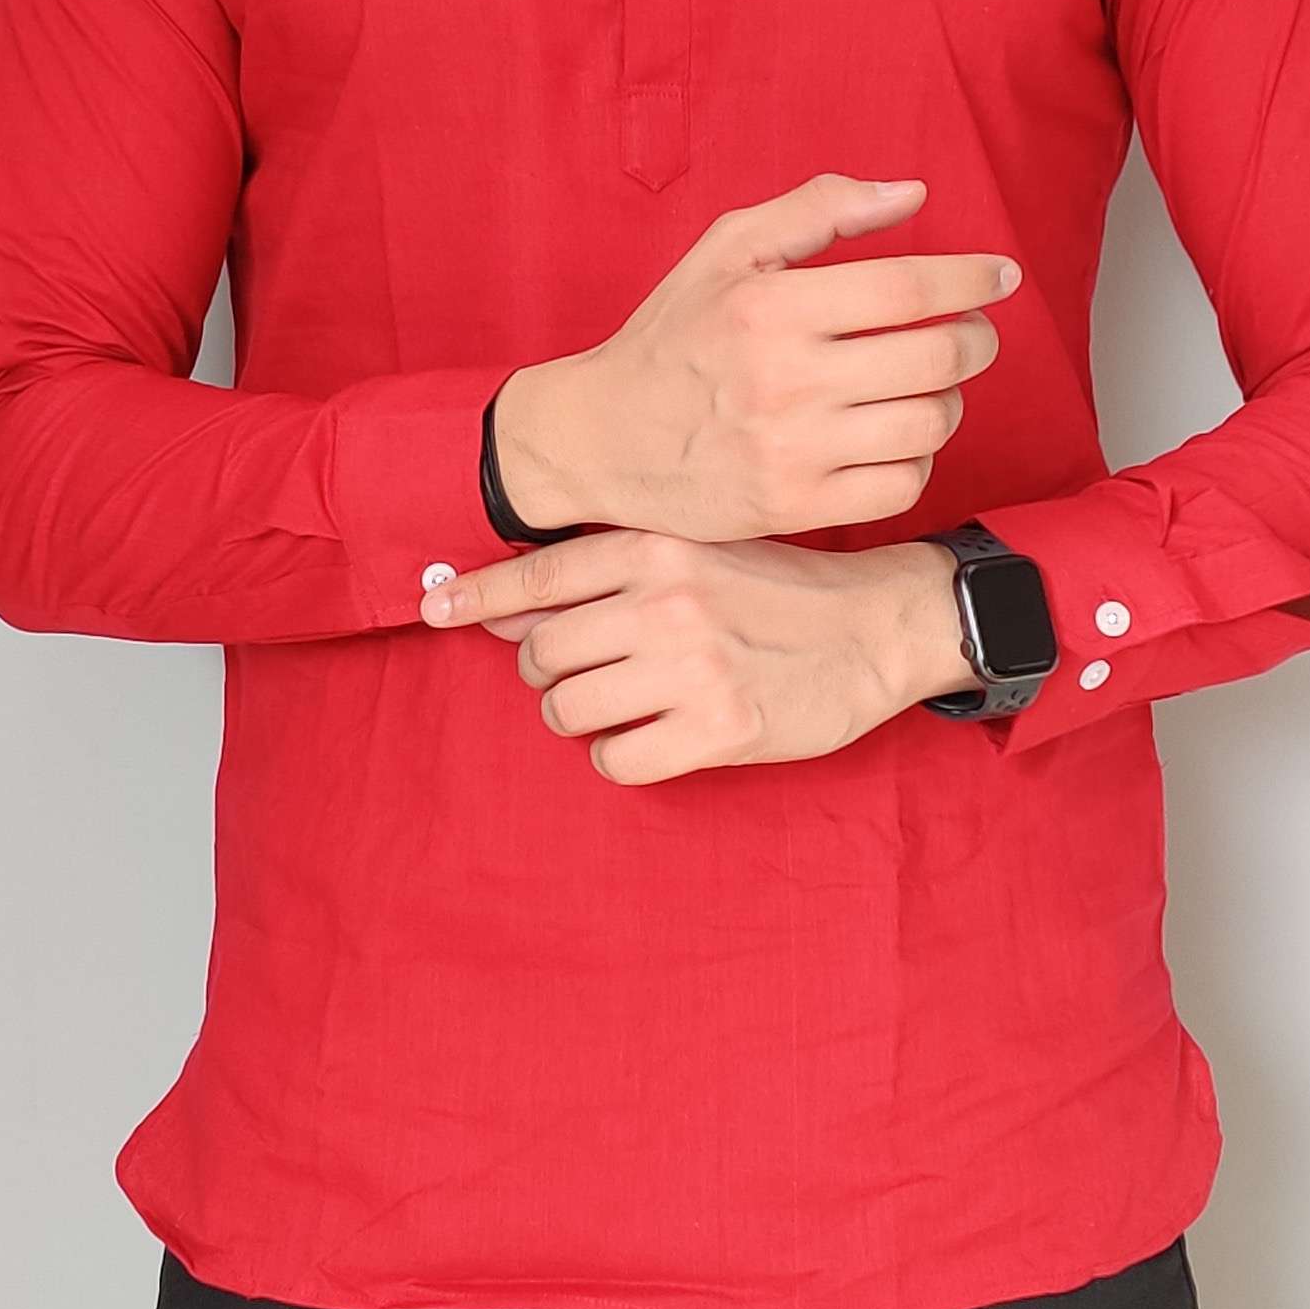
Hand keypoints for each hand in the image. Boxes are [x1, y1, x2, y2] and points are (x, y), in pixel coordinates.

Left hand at [418, 528, 972, 784]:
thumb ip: (599, 573)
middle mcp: (667, 602)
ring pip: (567, 711)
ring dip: (579, 718)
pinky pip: (616, 760)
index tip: (431, 610)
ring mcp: (692, 668)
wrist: (878, 628)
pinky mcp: (720, 730)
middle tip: (593, 673)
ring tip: (623, 706)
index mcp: (657, 548)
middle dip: (550, 673)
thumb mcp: (693, 554)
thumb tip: (496, 604)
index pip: (536, 576)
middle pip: (540, 654)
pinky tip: (652, 738)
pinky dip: (620, 756)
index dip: (472, 597)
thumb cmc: (776, 591)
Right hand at [490, 174, 1018, 543]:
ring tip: (926, 385)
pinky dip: (918, 458)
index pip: (908, 289)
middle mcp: (784, 379)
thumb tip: (911, 194)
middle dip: (975, 339)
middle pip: (935, 358)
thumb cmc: (672, 337)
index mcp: (769, 306)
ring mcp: (792, 450)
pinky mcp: (795, 506)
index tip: (1001, 275)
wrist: (603, 439)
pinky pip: (902, 484)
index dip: (971, 279)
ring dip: (948, 399)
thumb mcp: (725, 250)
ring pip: (929, 424)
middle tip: (970, 333)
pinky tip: (895, 437)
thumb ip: (818, 209)